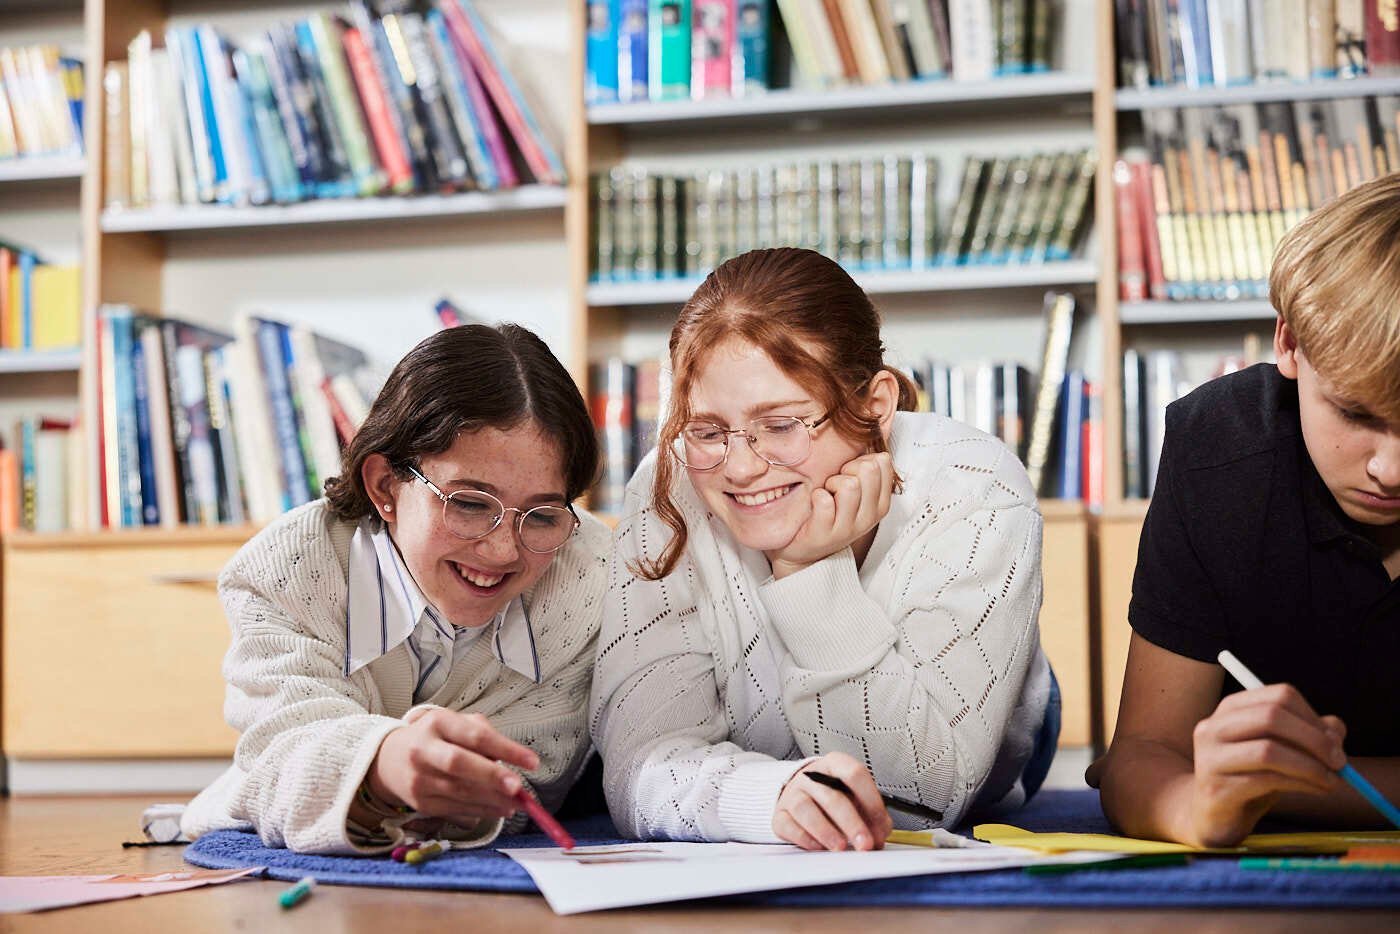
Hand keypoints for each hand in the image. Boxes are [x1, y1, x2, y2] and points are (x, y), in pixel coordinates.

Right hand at [368, 707, 539, 826]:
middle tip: (518, 787)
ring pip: (459, 791)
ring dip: (494, 800)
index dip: (505, 748)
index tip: (532, 761)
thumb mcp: (455, 724)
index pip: (475, 735)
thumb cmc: (435, 738)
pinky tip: (502, 809)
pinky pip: (456, 809)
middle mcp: (423, 750)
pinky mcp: (420, 803)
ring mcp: (419, 778)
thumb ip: (483, 734)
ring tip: (519, 803)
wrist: (389, 759)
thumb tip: (512, 758)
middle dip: (492, 776)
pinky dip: (483, 811)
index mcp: (438, 723)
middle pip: (459, 763)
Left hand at [767, 452, 893, 579]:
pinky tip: (814, 506)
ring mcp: (848, 527)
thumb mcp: (855, 492)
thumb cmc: (829, 513)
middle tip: (835, 485)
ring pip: (849, 485)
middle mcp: (869, 516)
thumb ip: (865, 470)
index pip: (883, 462)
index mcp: (880, 503)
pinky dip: (816, 497)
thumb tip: (872, 445)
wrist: (804, 549)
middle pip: (867, 470)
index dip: (861, 461)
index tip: (850, 474)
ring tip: (825, 495)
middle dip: (847, 470)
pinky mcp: (824, 533)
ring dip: (831, 484)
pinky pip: (824, 501)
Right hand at [773, 753, 892, 850]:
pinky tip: (820, 847)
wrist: (799, 794)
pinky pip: (789, 826)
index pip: (854, 774)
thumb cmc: (832, 795)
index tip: (881, 825)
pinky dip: (806, 838)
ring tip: (840, 847)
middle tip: (865, 844)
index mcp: (834, 765)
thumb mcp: (854, 797)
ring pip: (806, 810)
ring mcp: (793, 794)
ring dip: (827, 832)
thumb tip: (879, 835)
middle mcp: (811, 776)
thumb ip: (870, 814)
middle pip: (832, 797)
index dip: (871, 800)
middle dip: (851, 823)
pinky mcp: (779, 815)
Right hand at [1189, 683, 1346, 846]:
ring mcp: (1211, 757)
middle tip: (1340, 761)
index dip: (1312, 716)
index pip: (1278, 696)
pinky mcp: (1216, 788)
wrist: (1212, 816)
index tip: (1335, 741)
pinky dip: (1301, 784)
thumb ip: (1308, 735)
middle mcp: (1214, 727)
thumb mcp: (1281, 751)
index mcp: (1231, 709)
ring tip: (1332, 781)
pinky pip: (1266, 780)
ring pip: (1269, 750)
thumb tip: (1336, 729)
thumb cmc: (1250, 778)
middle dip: (1314, 739)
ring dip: (1310, 766)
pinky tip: (1316, 790)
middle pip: (1271, 717)